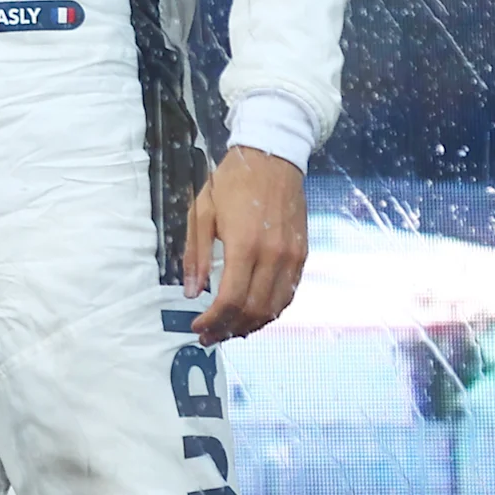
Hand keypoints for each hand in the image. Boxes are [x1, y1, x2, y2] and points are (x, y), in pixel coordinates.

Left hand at [186, 147, 308, 341]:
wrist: (273, 158)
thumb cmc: (232, 183)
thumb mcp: (202, 213)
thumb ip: (196, 255)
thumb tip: (192, 292)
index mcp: (245, 245)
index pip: (231, 300)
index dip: (213, 320)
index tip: (197, 327)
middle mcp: (274, 256)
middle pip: (254, 310)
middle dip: (229, 329)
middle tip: (209, 335)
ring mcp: (292, 258)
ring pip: (274, 308)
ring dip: (251, 325)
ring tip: (228, 330)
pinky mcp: (303, 256)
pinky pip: (288, 294)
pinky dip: (270, 310)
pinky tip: (252, 313)